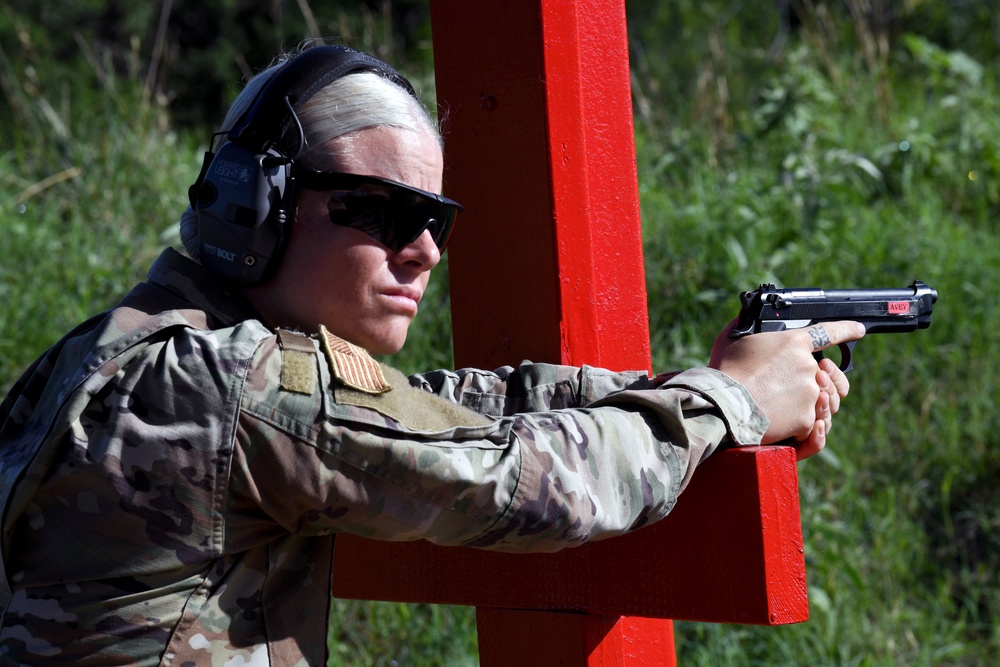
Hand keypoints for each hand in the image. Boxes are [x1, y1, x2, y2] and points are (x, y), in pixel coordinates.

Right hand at [709, 320, 864, 457]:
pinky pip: (811, 424)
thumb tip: (749, 319)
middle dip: (825, 381)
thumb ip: (748, 327)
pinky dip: (800, 425)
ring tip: (793, 407)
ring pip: (824, 401)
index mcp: (794, 342)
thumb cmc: (724, 370)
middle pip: (830, 376)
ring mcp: (810, 394)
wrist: (722, 405)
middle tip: (809, 386)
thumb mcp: (733, 337)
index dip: (846, 330)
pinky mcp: (806, 419)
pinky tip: (785, 423)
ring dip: (814, 404)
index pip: (829, 331)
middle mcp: (809, 367)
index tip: (858, 330)